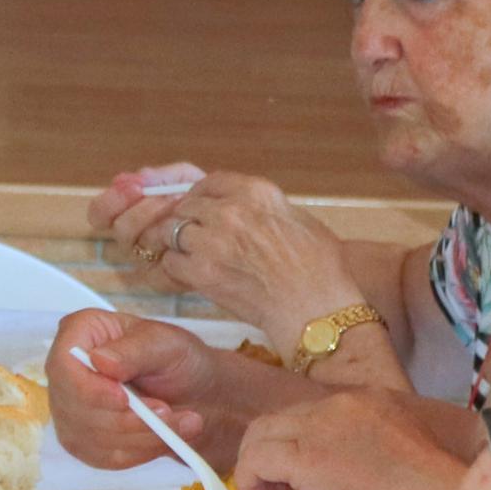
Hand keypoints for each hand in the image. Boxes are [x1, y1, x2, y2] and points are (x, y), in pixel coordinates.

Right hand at [44, 308, 301, 468]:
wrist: (193, 395)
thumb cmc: (178, 360)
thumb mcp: (166, 344)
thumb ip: (135, 350)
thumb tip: (100, 360)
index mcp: (80, 334)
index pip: (63, 366)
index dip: (90, 389)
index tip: (125, 399)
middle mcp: (66, 373)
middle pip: (76, 407)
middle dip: (128, 419)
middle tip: (169, 412)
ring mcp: (70, 409)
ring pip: (92, 437)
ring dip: (142, 438)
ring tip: (181, 423)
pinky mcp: (83, 441)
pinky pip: (103, 457)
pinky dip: (140, 452)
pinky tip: (163, 438)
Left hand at [92, 169, 362, 346]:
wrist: (316, 308)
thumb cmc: (319, 269)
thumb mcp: (298, 219)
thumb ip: (264, 206)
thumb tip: (243, 205)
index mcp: (257, 191)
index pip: (209, 181)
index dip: (198, 195)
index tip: (197, 207)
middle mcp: (232, 210)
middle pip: (186, 205)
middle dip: (182, 220)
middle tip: (185, 235)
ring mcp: (214, 240)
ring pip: (171, 231)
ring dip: (174, 243)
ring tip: (184, 256)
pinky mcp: (203, 271)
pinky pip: (171, 261)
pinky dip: (174, 268)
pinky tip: (188, 276)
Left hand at [230, 387, 481, 489]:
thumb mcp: (397, 476)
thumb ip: (351, 483)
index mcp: (370, 401)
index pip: (315, 416)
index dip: (302, 447)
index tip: (304, 483)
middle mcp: (341, 405)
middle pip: (282, 419)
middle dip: (273, 454)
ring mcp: (321, 426)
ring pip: (263, 433)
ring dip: (258, 467)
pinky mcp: (305, 456)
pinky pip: (257, 461)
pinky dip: (251, 482)